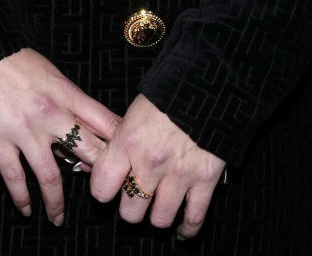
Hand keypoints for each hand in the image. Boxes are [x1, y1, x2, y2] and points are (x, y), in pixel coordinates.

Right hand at [0, 48, 119, 225]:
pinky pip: (14, 177)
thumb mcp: (48, 69)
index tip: (126, 159)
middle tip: (101, 195)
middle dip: (97, 176)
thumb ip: (65, 96)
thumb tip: (80, 121)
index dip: (119, 144)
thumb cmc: (10, 55)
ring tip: (58, 219)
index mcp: (66, 92)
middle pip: (86, 152)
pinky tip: (26, 210)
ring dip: (56, 202)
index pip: (104, 122)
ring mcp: (25, 130)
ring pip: (50, 176)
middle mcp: (51, 114)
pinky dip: (22, 197)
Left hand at [89, 93, 225, 239]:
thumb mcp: (136, 110)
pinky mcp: (205, 179)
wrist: (209, 81)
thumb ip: (121, 139)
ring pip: (159, 220)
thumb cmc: (169, 91)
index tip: (109, 187)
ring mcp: (179, 174)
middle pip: (130, 212)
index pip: (101, 188)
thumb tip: (103, 161)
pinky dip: (188, 229)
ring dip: (157, 216)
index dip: (103, 191)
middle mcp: (150, 162)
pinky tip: (182, 230)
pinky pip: (194, 218)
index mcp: (128, 141)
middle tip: (135, 197)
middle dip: (131, 207)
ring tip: (158, 207)